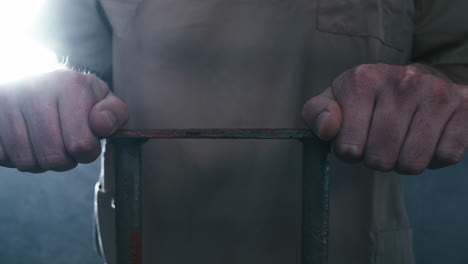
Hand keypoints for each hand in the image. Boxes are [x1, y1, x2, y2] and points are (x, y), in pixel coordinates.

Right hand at [0, 70, 127, 172]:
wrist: (37, 81)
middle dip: (65, 160)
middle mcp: (35, 89)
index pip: (81, 145)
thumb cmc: (76, 97)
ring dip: (40, 162)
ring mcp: (8, 101)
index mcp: (69, 85)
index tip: (87, 140)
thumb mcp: (103, 99)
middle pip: (53, 157)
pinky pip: (3, 156)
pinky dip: (15, 158)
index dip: (87, 152)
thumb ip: (114, 113)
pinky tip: (25, 142)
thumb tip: (101, 125)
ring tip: (46, 144)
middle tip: (66, 145)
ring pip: (26, 161)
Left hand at [302, 63, 467, 173]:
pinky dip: (433, 158)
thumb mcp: (334, 100)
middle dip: (376, 159)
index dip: (349, 153)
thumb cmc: (366, 97)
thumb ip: (317, 114)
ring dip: (404, 162)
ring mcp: (436, 91)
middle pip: (380, 158)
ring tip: (401, 141)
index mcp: (363, 79)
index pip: (348, 147)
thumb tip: (328, 128)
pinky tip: (426, 138)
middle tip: (379, 143)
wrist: (414, 81)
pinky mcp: (465, 105)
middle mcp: (402, 80)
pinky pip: (445, 157)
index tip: (353, 141)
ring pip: (412, 162)